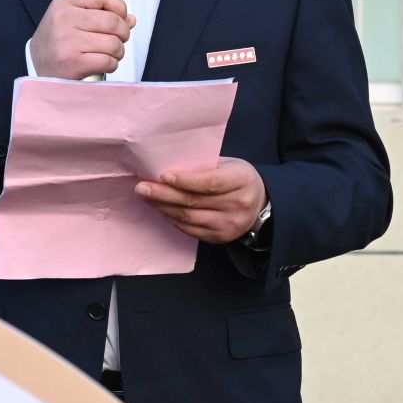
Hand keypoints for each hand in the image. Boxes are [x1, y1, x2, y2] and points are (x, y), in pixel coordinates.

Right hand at [28, 0, 135, 79]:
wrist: (34, 66)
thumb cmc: (56, 42)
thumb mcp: (70, 20)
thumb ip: (100, 15)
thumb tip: (130, 19)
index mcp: (63, 5)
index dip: (119, 5)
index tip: (121, 15)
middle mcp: (63, 20)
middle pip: (112, 21)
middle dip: (123, 32)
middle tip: (119, 39)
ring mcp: (67, 41)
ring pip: (113, 43)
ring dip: (118, 51)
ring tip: (111, 54)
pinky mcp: (72, 62)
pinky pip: (107, 61)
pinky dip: (111, 64)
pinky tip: (104, 64)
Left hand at [136, 159, 267, 243]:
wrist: (260, 204)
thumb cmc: (237, 178)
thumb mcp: (228, 165)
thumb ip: (205, 166)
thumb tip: (169, 166)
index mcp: (241, 181)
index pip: (210, 183)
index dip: (186, 181)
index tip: (163, 175)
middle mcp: (237, 205)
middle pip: (194, 202)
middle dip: (164, 195)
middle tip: (142, 187)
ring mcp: (229, 225)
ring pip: (188, 218)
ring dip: (163, 207)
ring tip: (146, 197)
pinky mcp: (220, 238)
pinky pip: (190, 230)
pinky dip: (172, 219)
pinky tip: (160, 208)